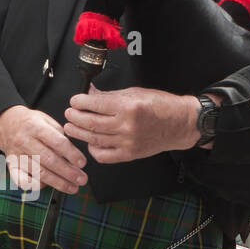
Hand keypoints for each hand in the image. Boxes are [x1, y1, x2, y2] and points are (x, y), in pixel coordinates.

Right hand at [0, 105, 86, 194]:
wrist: (6, 124)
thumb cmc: (31, 123)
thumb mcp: (46, 121)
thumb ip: (60, 136)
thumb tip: (74, 156)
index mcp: (35, 126)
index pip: (57, 142)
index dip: (72, 154)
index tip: (83, 163)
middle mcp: (24, 141)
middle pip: (49, 160)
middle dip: (68, 172)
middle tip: (82, 180)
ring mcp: (16, 155)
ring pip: (39, 172)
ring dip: (58, 182)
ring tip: (73, 187)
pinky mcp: (11, 166)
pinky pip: (22, 180)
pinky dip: (36, 185)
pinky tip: (48, 187)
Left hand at [63, 85, 207, 162]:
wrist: (180, 123)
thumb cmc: (160, 105)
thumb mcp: (135, 93)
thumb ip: (110, 95)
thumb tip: (90, 93)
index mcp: (128, 106)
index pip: (96, 104)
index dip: (80, 102)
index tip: (74, 101)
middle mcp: (127, 125)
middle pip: (91, 123)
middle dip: (75, 118)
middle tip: (69, 114)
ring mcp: (128, 142)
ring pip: (95, 139)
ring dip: (79, 133)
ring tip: (71, 127)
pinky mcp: (130, 154)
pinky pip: (104, 156)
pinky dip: (93, 150)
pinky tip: (90, 143)